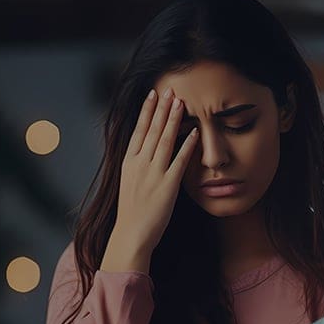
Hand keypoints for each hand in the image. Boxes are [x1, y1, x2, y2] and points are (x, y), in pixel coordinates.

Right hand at [114, 87, 198, 253]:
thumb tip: (144, 151)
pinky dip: (187, 144)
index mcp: (129, 162)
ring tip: (181, 102)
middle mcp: (140, 164)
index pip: (139, 130)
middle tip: (170, 89)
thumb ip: (136, 166)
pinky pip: (179, 160)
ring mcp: (154, 174)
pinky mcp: (168, 185)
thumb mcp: (128, 183)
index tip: (152, 94)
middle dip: (162, 108)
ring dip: (174, 119)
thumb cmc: (131, 212)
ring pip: (165, 140)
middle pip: (152, 130)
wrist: (132, 234)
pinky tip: (195, 131)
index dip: (146, 111)